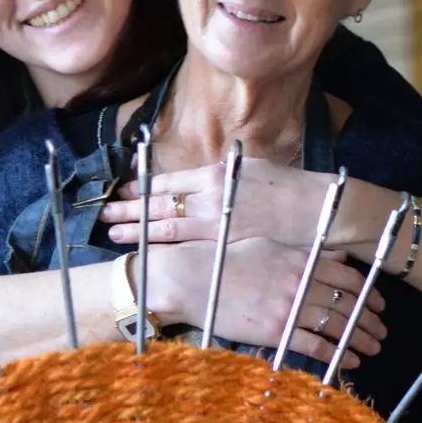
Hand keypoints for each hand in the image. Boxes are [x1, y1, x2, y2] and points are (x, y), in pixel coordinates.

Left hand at [101, 159, 339, 246]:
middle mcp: (211, 196)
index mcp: (216, 174)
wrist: (318, 208)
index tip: (121, 192)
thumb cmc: (289, 188)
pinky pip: (187, 247)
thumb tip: (205, 178)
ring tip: (113, 235)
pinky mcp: (226, 243)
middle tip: (103, 216)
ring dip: (138, 231)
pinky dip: (165, 249)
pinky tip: (147, 253)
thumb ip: (224, 175)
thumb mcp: (251, 170)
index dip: (142, 188)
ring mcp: (217, 221)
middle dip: (129, 210)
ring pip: (167, 226)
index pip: (169, 181)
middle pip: (160, 203)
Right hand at [153, 238, 386, 368]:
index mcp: (301, 261)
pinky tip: (349, 361)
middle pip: (348, 303)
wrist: (193, 279)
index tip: (378, 306)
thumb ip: (306, 253)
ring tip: (372, 349)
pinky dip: (337, 355)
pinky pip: (315, 346)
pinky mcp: (275, 331)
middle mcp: (300, 284)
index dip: (368, 294)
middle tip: (381, 332)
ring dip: (360, 339)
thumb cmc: (227, 259)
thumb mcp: (270, 247)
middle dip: (370, 320)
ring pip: (337, 325)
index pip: (348, 279)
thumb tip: (338, 258)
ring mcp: (289, 308)